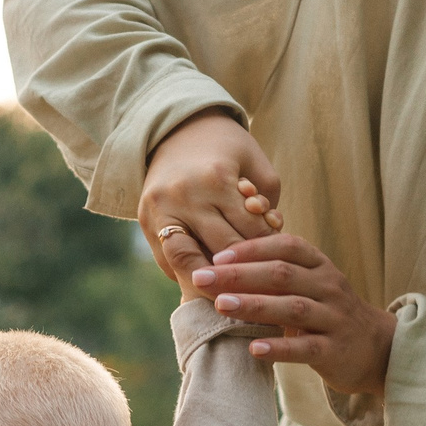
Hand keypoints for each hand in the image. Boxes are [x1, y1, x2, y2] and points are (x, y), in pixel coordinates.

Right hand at [139, 110, 282, 289]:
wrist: (175, 131)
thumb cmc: (225, 149)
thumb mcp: (255, 163)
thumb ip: (267, 202)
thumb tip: (267, 246)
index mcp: (215, 180)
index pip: (250, 232)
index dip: (269, 251)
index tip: (280, 265)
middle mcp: (184, 197)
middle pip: (222, 251)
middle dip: (245, 270)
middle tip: (262, 287)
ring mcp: (160, 212)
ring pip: (189, 264)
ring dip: (212, 283)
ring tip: (231, 295)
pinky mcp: (145, 224)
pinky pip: (169, 263)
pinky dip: (189, 275)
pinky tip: (207, 282)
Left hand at [193, 232, 399, 396]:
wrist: (376, 349)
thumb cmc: (327, 313)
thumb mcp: (309, 285)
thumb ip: (276, 274)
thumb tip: (222, 264)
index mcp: (319, 266)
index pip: (286, 247)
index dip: (252, 248)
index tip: (217, 256)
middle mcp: (328, 287)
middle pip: (282, 274)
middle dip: (240, 275)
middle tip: (203, 278)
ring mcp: (334, 318)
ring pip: (293, 308)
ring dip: (254, 305)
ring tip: (221, 305)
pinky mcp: (335, 350)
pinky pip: (306, 348)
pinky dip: (279, 348)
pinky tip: (253, 349)